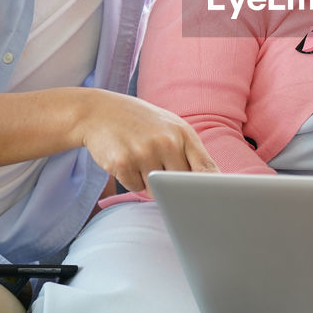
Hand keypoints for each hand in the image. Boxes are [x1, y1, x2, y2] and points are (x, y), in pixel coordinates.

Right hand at [74, 90, 218, 192]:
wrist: (98, 111)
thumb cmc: (140, 122)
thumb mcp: (169, 127)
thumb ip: (188, 150)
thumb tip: (208, 182)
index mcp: (183, 133)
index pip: (206, 169)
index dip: (212, 188)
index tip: (214, 200)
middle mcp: (167, 143)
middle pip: (181, 186)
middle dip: (173, 186)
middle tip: (159, 167)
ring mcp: (144, 153)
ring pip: (157, 191)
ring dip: (149, 182)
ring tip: (140, 157)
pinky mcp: (123, 164)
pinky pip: (135, 188)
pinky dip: (131, 179)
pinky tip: (125, 159)